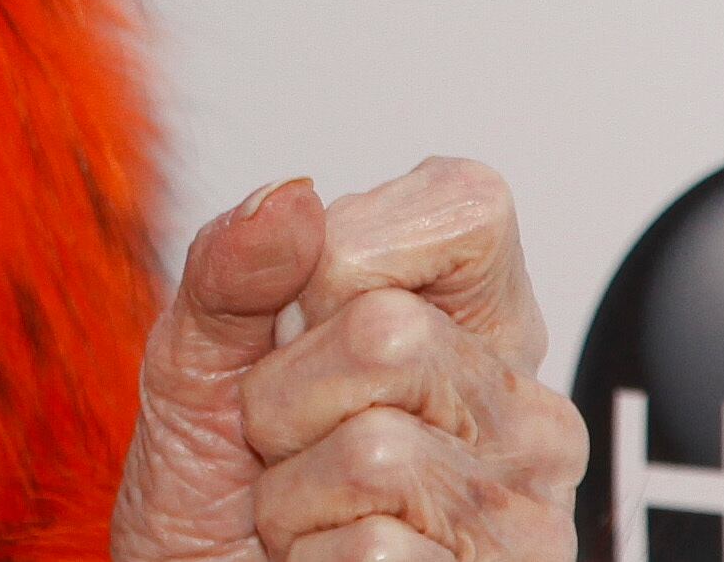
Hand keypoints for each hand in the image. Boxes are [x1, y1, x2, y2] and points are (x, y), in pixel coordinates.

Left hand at [108, 158, 590, 561]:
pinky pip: (375, 552)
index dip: (350, 250)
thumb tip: (292, 197)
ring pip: (377, 451)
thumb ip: (230, 271)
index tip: (305, 317)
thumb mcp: (195, 362)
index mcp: (473, 322)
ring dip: (291, 494)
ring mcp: (528, 508)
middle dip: (286, 395)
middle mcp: (524, 408)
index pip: (466, 202)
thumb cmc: (216, 491)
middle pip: (391, 332)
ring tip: (304, 513)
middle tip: (284, 443)